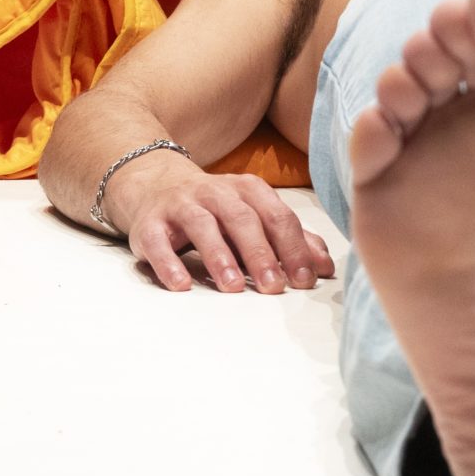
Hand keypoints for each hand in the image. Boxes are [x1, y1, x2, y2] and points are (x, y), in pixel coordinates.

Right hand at [120, 168, 334, 295]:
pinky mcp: (148, 223)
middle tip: (274, 288)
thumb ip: (290, 239)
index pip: (277, 216)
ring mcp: (180, 205)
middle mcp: (215, 191)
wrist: (156, 187)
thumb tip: (326, 267)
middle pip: (242, 219)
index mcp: (248, 190)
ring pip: (202, 225)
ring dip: (219, 256)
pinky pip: (157, 241)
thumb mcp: (254, 217)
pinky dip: (168, 262)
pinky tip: (181, 285)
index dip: (293, 247)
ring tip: (233, 288)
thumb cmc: (217, 211)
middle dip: (260, 254)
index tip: (304, 280)